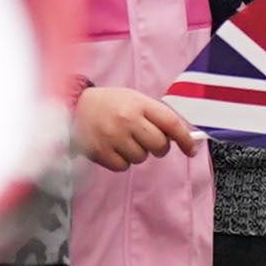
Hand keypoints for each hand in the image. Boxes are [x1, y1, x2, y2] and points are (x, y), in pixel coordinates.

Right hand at [75, 84, 191, 169]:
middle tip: (148, 141)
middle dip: (159, 147)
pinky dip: (121, 160)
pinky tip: (112, 147)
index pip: (170, 123)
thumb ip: (154, 115)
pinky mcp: (101, 152)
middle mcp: (127, 119)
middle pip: (160, 145)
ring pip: (141, 158)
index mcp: (138, 104)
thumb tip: (180, 137)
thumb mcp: (133, 99)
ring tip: (122, 139)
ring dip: (137, 152)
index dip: (185, 139)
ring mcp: (113, 137)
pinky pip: (124, 166)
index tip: (191, 149)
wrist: (73, 106)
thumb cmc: (109, 103)